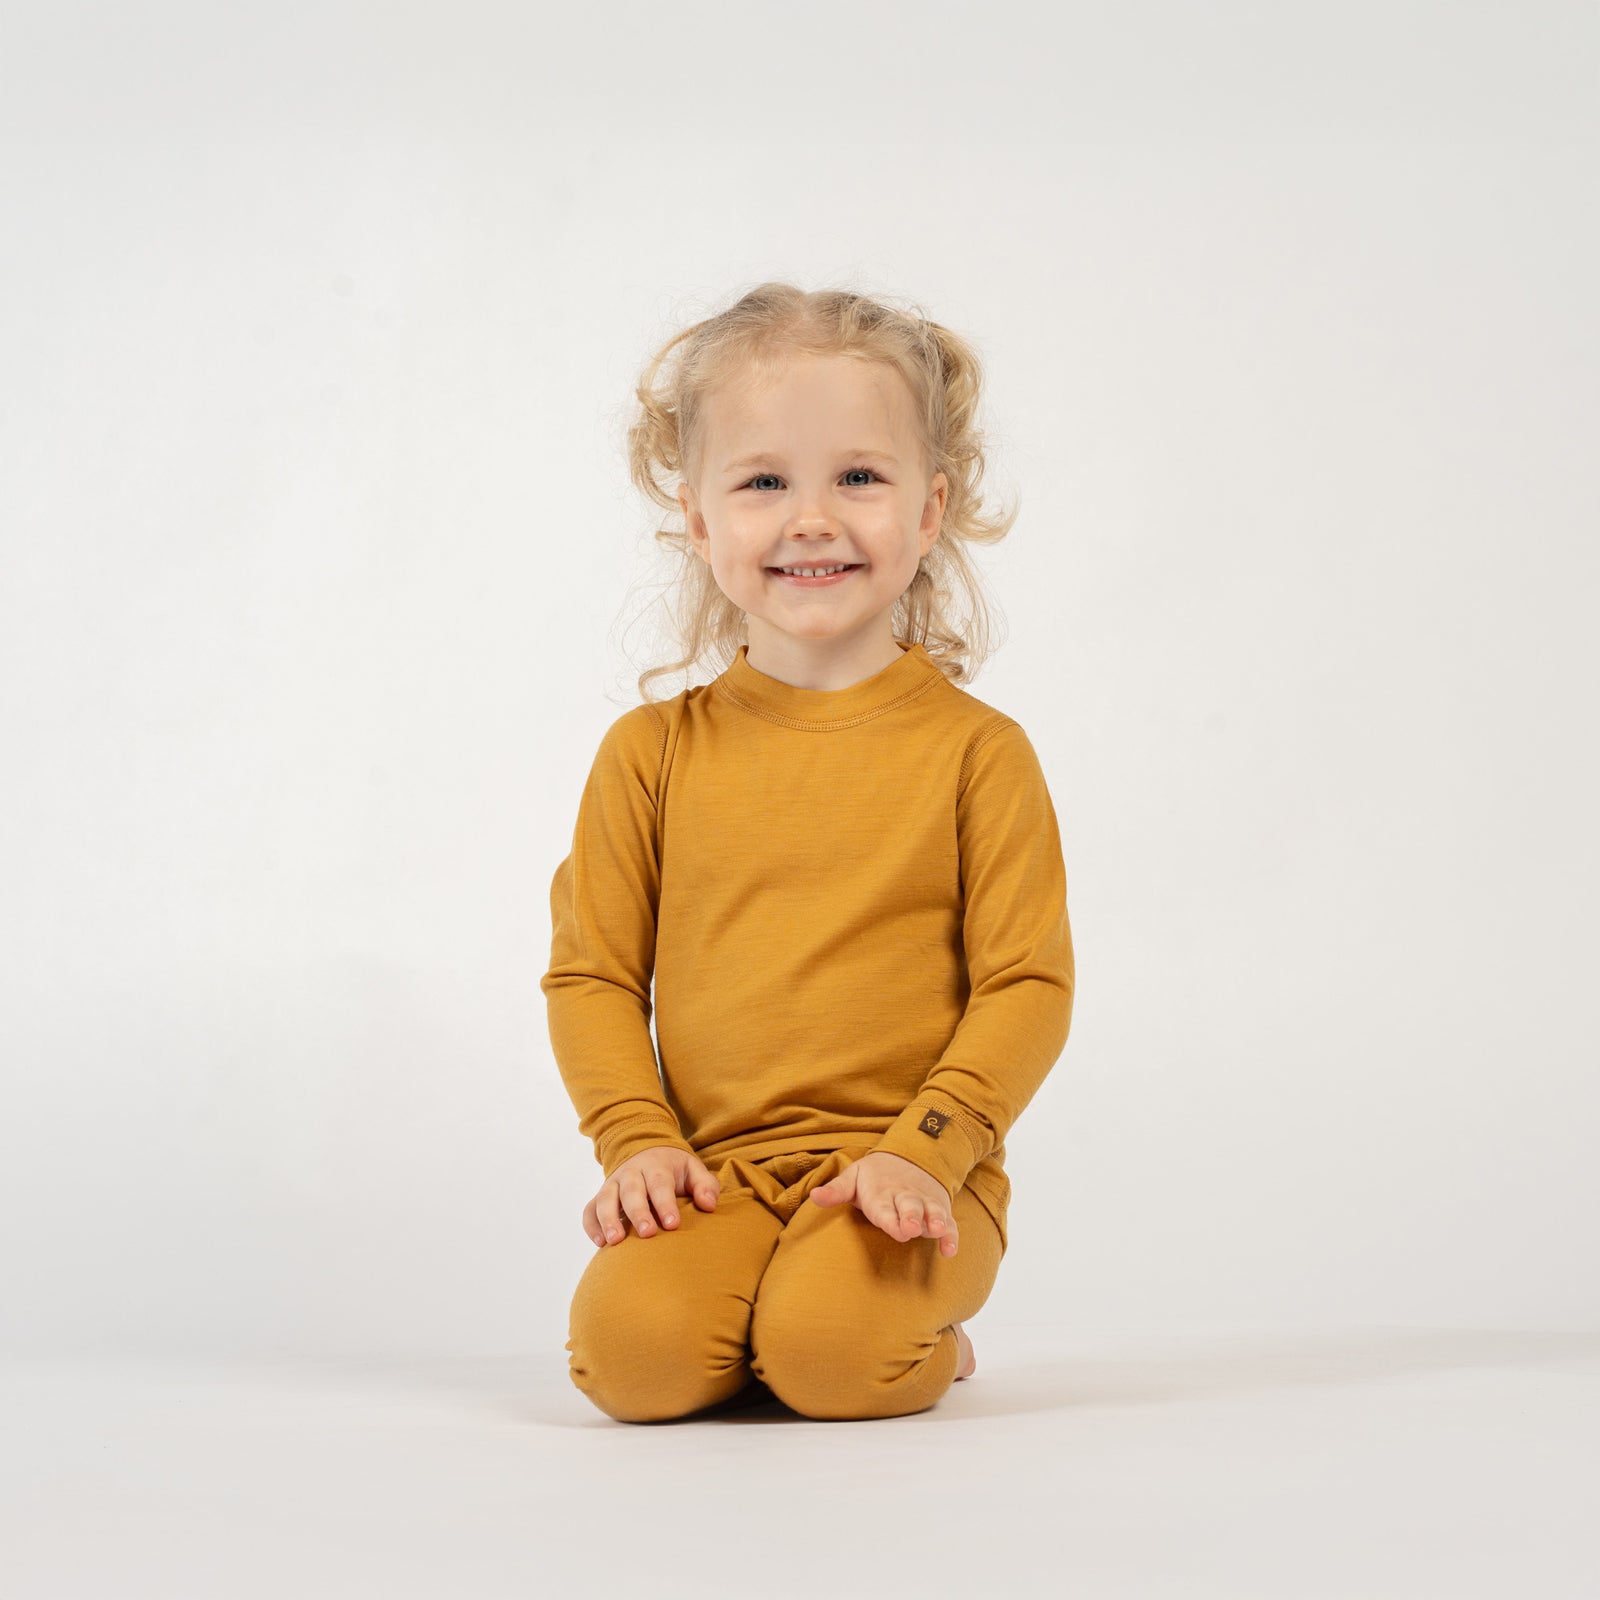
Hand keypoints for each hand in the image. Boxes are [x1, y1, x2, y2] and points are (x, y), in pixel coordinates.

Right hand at [585, 1145, 720, 1247]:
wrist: (646, 1151)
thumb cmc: (674, 1169)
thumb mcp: (693, 1169)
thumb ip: (705, 1185)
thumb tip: (709, 1205)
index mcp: (656, 1166)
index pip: (660, 1183)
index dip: (665, 1204)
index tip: (673, 1225)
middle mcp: (631, 1173)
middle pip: (631, 1190)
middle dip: (638, 1212)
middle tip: (648, 1234)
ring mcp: (613, 1184)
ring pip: (605, 1199)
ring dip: (609, 1219)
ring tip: (615, 1242)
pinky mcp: (600, 1197)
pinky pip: (590, 1209)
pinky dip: (591, 1225)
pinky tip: (600, 1243)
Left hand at [808, 1151, 959, 1256]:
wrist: (909, 1155)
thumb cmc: (874, 1176)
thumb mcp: (854, 1177)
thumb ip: (836, 1190)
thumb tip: (813, 1196)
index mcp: (881, 1193)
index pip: (884, 1207)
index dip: (890, 1219)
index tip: (895, 1229)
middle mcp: (904, 1198)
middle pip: (909, 1208)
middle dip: (912, 1218)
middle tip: (912, 1229)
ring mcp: (923, 1204)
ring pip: (931, 1213)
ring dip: (936, 1222)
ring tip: (939, 1231)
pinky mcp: (937, 1209)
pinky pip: (948, 1222)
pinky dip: (951, 1235)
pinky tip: (950, 1250)